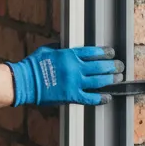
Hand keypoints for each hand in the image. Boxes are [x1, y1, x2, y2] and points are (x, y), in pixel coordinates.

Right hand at [7, 45, 122, 106]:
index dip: (105, 52)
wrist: (25, 82)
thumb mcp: (48, 50)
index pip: (93, 52)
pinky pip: (91, 98)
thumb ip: (62, 48)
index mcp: (69, 55)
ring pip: (99, 81)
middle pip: (100, 66)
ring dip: (111, 80)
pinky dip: (101, 98)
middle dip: (112, 66)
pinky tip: (108, 97)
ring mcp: (75, 83)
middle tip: (119, 66)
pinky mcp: (72, 96)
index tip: (111, 53)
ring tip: (118, 79)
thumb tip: (70, 47)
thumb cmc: (33, 65)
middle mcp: (75, 68)